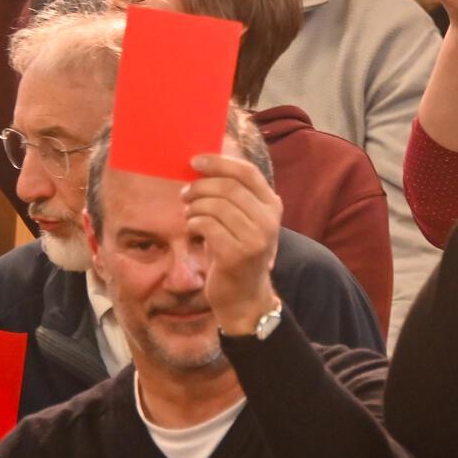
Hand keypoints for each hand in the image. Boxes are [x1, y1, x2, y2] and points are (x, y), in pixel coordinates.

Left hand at [184, 153, 284, 330]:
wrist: (244, 296)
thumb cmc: (237, 252)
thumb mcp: (244, 220)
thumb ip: (233, 195)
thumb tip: (203, 166)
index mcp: (272, 206)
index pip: (247, 172)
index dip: (219, 162)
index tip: (195, 161)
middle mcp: (268, 221)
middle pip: (227, 187)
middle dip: (200, 186)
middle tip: (185, 194)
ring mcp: (255, 238)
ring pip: (215, 205)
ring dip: (194, 206)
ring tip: (189, 214)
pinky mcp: (237, 255)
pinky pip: (206, 225)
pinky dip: (193, 223)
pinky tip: (192, 229)